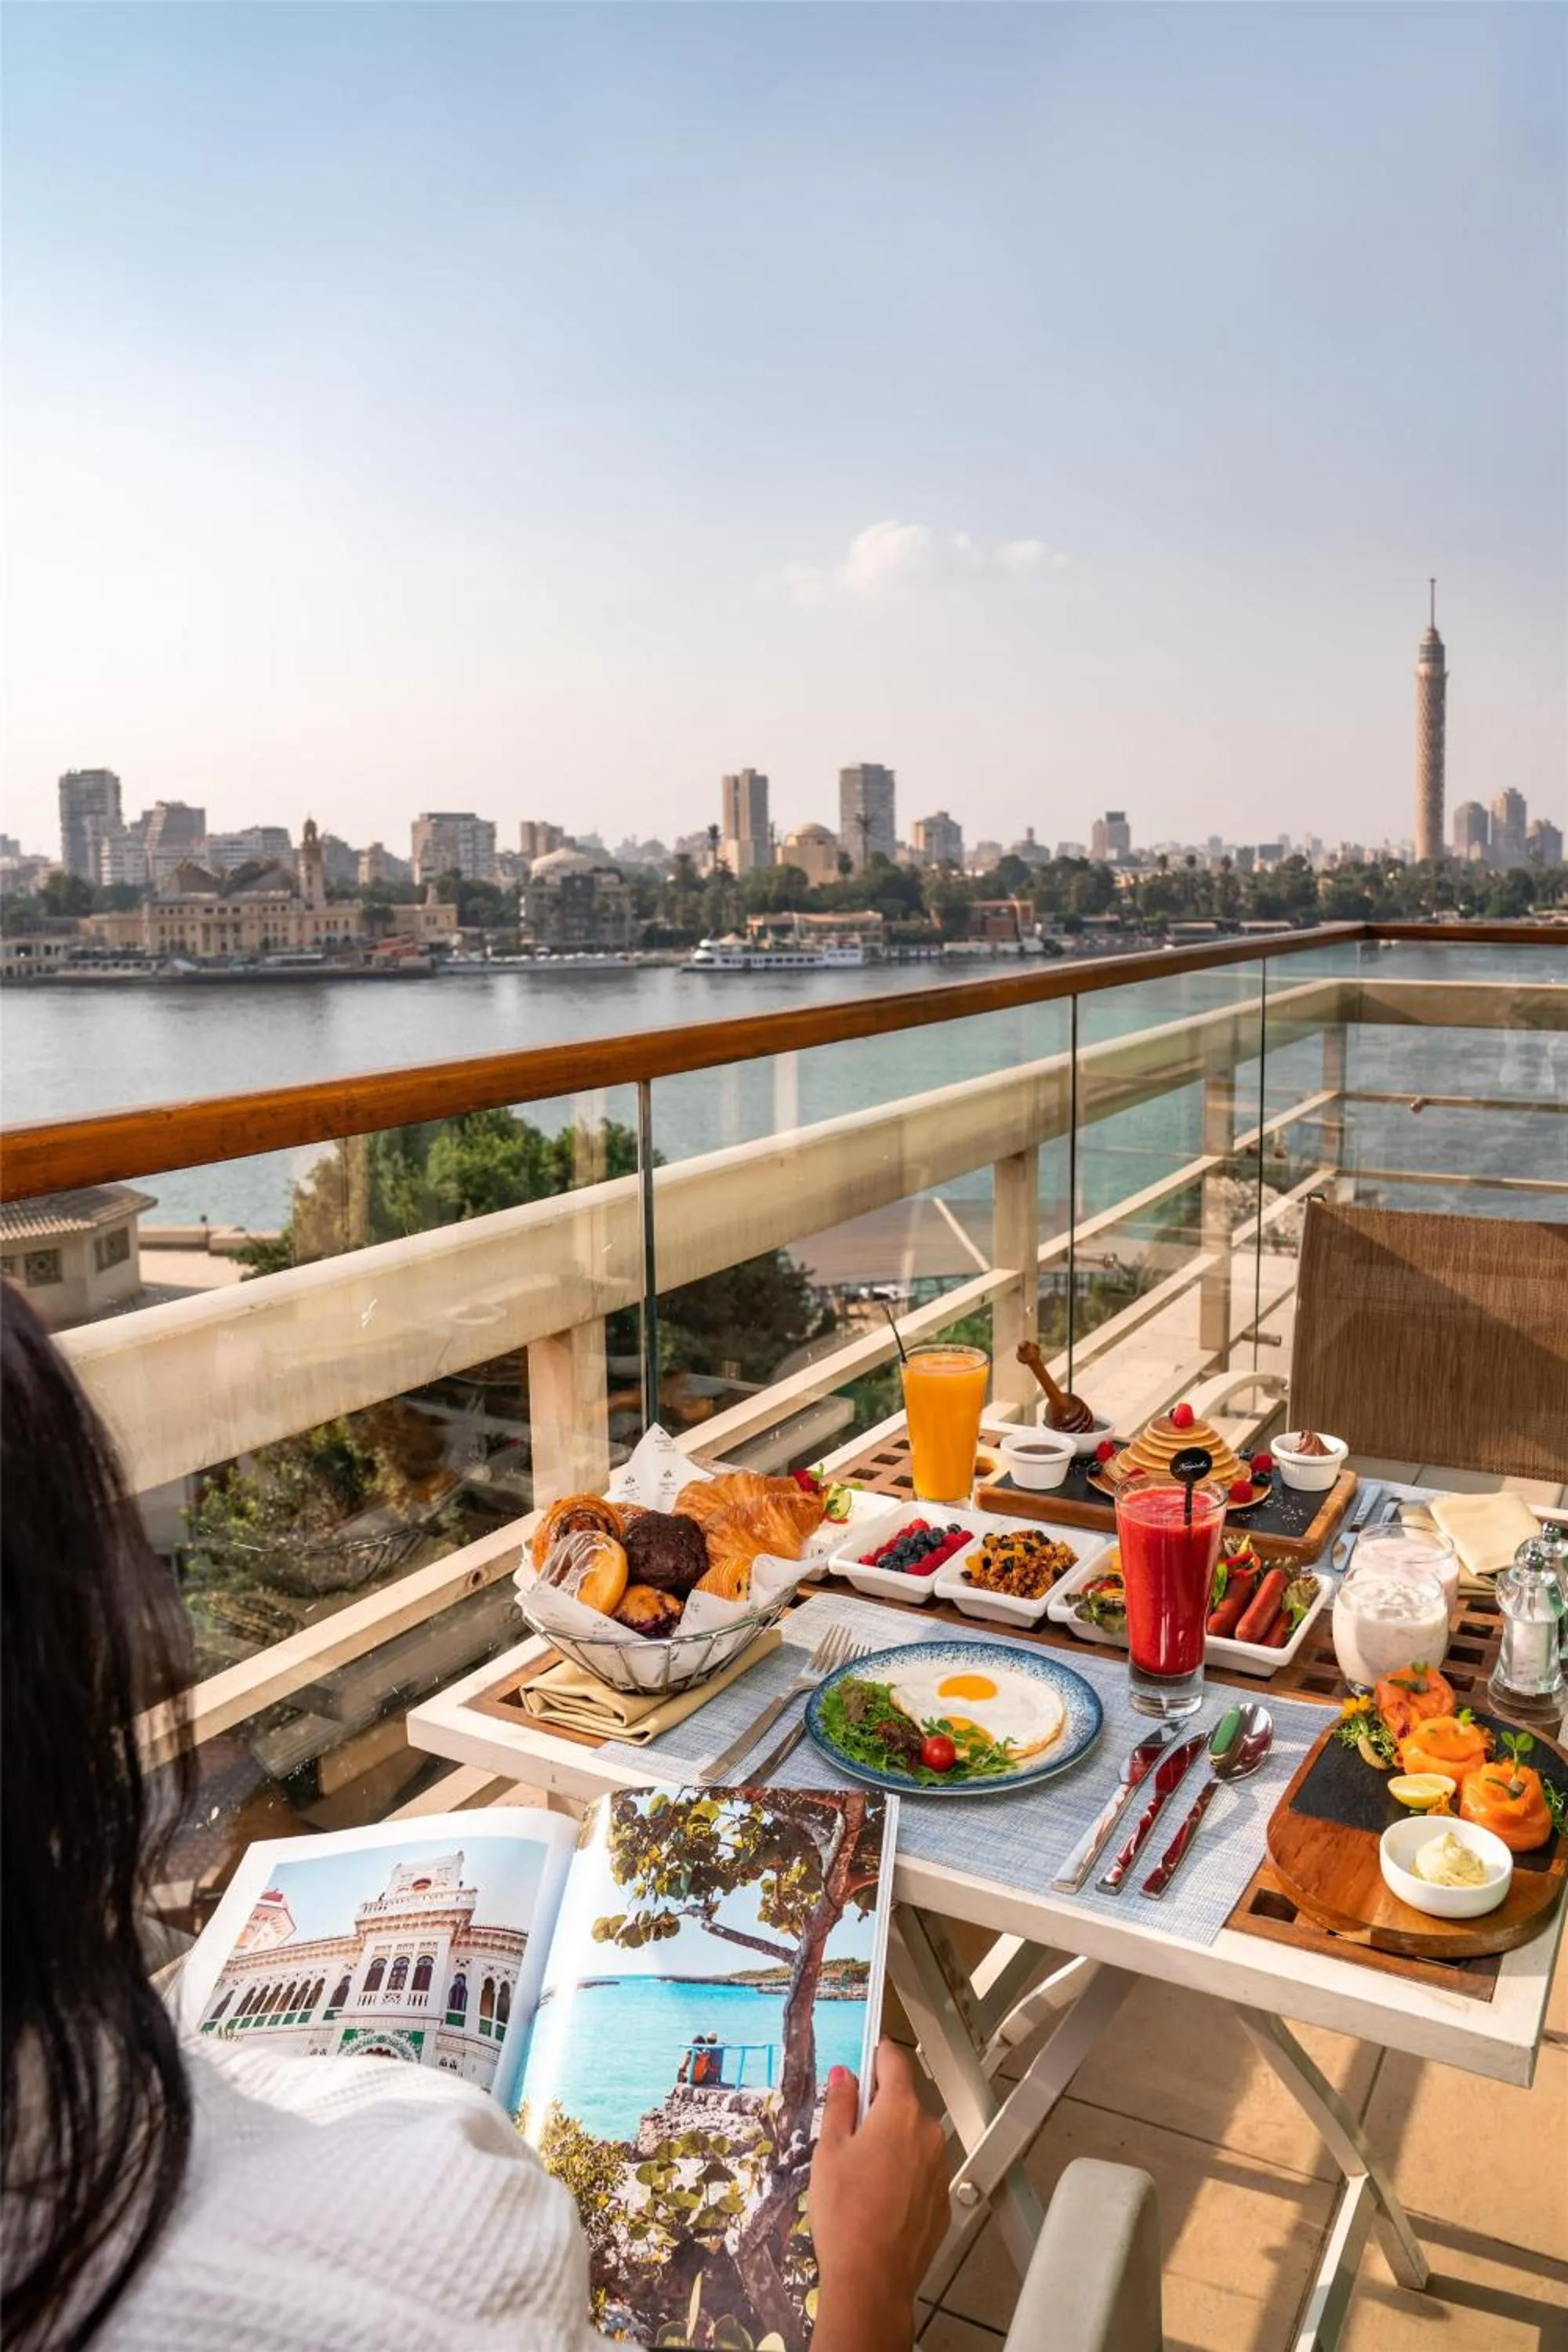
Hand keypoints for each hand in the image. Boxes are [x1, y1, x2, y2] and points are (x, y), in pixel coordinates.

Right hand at [808, 2040, 947, 2351]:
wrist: (871, 2280)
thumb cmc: (844, 2213)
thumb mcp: (828, 2150)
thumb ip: (839, 2104)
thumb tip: (844, 2075)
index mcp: (900, 2112)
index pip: (895, 2061)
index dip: (878, 2052)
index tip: (868, 2051)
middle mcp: (929, 2134)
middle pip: (904, 2103)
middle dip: (879, 2109)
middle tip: (848, 2133)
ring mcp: (940, 2169)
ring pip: (913, 2140)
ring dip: (892, 2144)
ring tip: (860, 2176)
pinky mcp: (942, 2202)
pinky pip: (921, 2173)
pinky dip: (903, 2176)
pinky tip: (879, 2200)